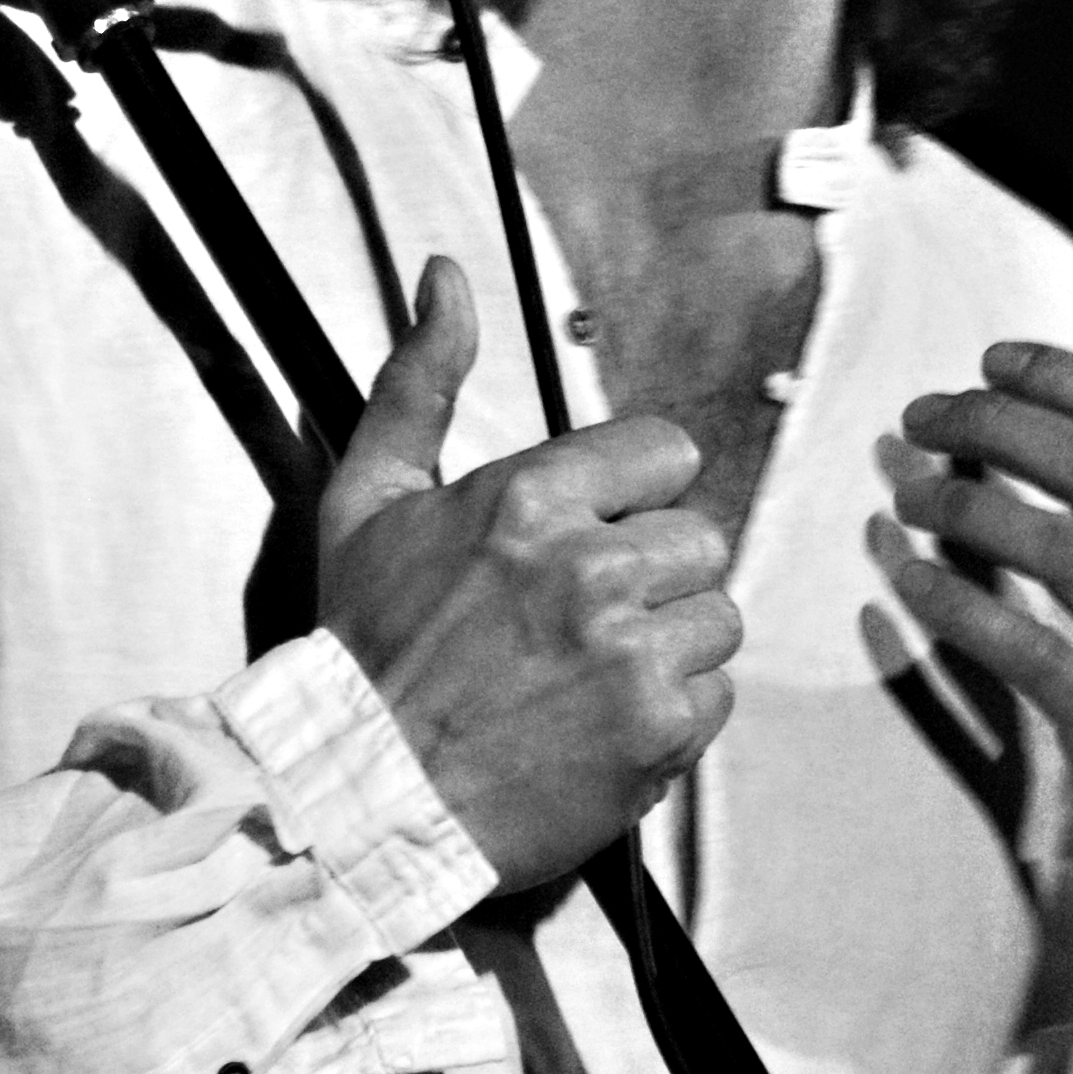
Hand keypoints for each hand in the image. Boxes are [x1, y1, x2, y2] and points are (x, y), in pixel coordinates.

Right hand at [319, 260, 741, 890]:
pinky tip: (602, 726)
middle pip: (699, 537)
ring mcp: (632, 655)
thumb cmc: (362, 647)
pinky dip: (671, 716)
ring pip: (716, 617)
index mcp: (531, 499)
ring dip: (668, 644)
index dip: (628, 496)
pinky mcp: (659, 733)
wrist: (356, 800)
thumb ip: (423, 380)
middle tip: (580, 618)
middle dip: (650, 574)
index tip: (587, 536)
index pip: (665, 452)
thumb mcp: (370, 497)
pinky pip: (715, 696)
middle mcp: (592, 568)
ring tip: (590, 675)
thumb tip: (446, 273)